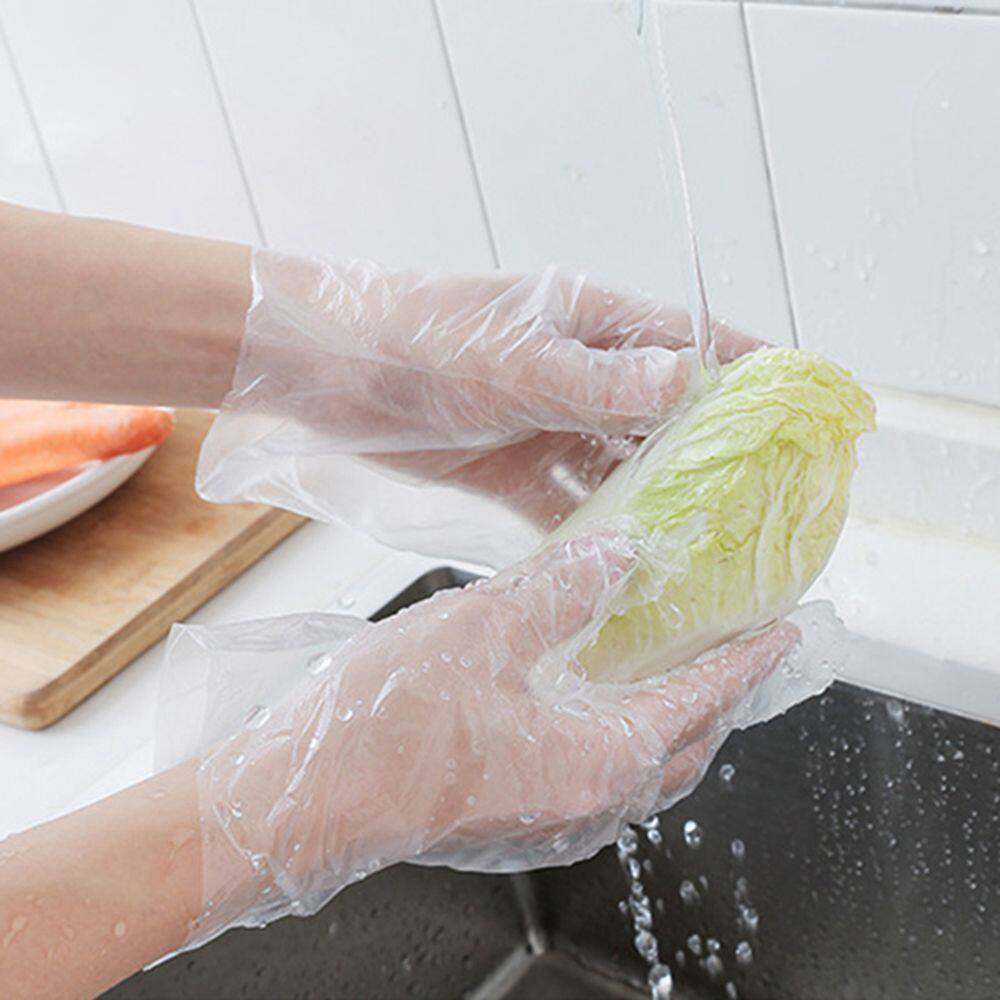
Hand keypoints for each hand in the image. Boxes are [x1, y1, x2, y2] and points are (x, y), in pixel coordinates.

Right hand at [188, 532, 796, 942]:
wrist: (304, 800)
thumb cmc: (385, 728)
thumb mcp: (483, 629)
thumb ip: (562, 590)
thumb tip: (620, 558)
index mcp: (597, 760)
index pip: (701, 700)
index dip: (747, 659)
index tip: (786, 630)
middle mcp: (587, 802)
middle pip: (686, 746)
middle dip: (720, 695)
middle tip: (736, 645)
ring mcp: (550, 816)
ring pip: (643, 763)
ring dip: (671, 714)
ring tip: (672, 661)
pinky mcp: (513, 813)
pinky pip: (597, 769)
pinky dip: (619, 727)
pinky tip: (588, 689)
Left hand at [199, 252, 760, 531]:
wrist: (323, 369)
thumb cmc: (414, 337)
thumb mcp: (510, 359)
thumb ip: (595, 380)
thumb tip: (687, 380)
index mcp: (591, 325)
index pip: (692, 344)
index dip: (750, 376)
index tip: (801, 411)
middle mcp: (578, 376)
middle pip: (663, 420)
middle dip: (710, 462)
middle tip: (759, 510)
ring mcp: (546, 426)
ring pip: (618, 472)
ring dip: (652, 510)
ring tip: (700, 556)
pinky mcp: (511, 470)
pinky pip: (566, 508)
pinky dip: (591, 538)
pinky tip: (621, 572)